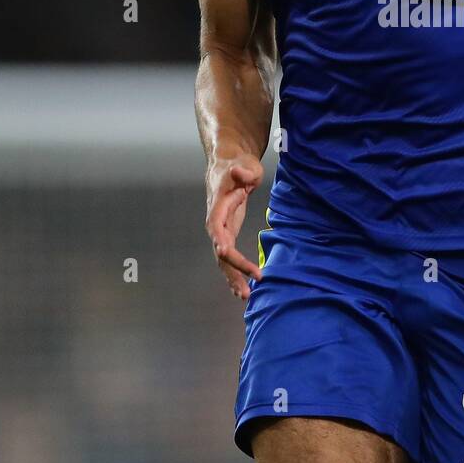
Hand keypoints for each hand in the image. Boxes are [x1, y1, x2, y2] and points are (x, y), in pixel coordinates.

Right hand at [205, 155, 263, 300]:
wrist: (229, 167)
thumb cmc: (239, 167)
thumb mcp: (245, 166)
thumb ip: (243, 172)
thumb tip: (239, 173)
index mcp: (218, 206)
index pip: (217, 227)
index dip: (221, 241)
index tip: (227, 253)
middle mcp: (216, 222)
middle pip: (221, 250)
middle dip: (233, 269)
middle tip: (248, 288)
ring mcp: (220, 231)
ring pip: (223, 259)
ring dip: (233, 278)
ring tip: (245, 296)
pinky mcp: (227, 235)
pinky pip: (228, 259)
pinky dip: (235, 274)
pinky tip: (242, 289)